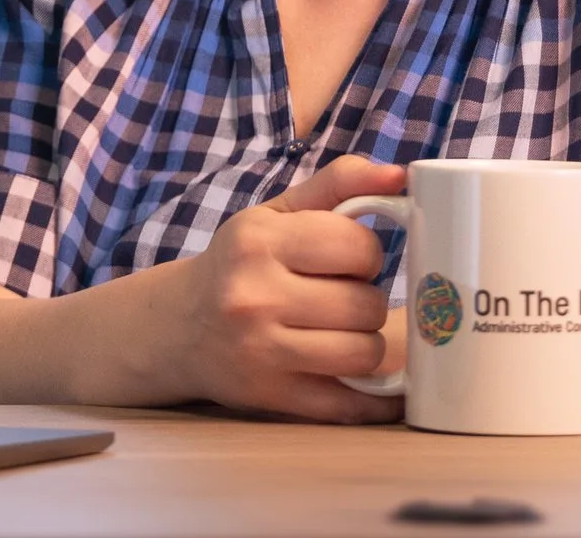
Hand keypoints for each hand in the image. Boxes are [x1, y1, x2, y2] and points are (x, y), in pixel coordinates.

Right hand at [166, 154, 405, 422]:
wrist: (180, 327)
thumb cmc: (241, 262)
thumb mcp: (278, 212)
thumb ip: (339, 183)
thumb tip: (401, 175)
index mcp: (259, 241)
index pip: (358, 246)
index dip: (366, 253)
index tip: (348, 259)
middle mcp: (255, 296)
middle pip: (366, 304)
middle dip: (365, 300)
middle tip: (341, 298)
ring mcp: (262, 352)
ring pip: (365, 353)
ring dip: (366, 343)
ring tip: (342, 332)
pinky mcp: (272, 397)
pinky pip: (351, 404)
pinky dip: (372, 396)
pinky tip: (367, 381)